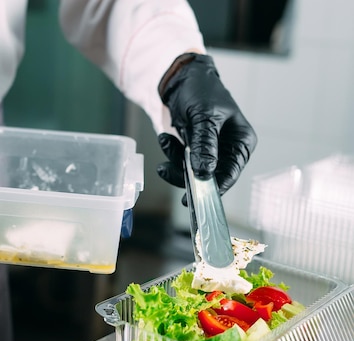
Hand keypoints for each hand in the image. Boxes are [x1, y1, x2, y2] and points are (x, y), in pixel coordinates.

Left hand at [156, 53, 256, 204]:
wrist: (179, 77)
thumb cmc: (200, 89)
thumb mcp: (204, 116)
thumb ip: (204, 144)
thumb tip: (204, 172)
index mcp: (241, 141)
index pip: (230, 173)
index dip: (213, 187)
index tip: (195, 196)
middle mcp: (228, 149)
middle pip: (209, 176)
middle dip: (186, 171)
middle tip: (167, 168)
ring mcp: (209, 150)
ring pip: (192, 171)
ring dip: (175, 159)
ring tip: (166, 140)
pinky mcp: (193, 149)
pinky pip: (181, 162)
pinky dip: (171, 153)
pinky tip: (166, 139)